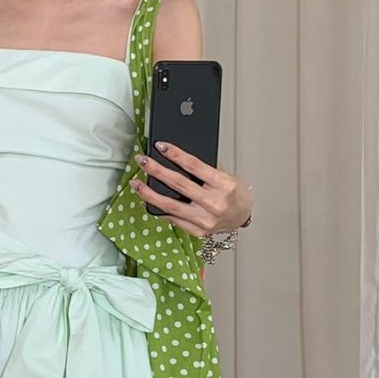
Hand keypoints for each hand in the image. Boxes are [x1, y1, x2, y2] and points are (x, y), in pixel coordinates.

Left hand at [132, 141, 252, 238]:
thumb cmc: (233, 193)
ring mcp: (205, 220)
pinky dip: (158, 209)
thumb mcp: (225, 175)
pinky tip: (147, 200)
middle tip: (142, 161)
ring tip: (136, 184)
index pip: (195, 166)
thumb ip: (204, 168)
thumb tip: (174, 156)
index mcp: (224, 185)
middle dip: (157, 170)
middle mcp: (215, 203)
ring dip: (149, 194)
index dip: (175, 154)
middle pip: (179, 184)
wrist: (242, 216)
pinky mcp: (197, 231)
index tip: (160, 146)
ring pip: (170, 206)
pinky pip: (173, 219)